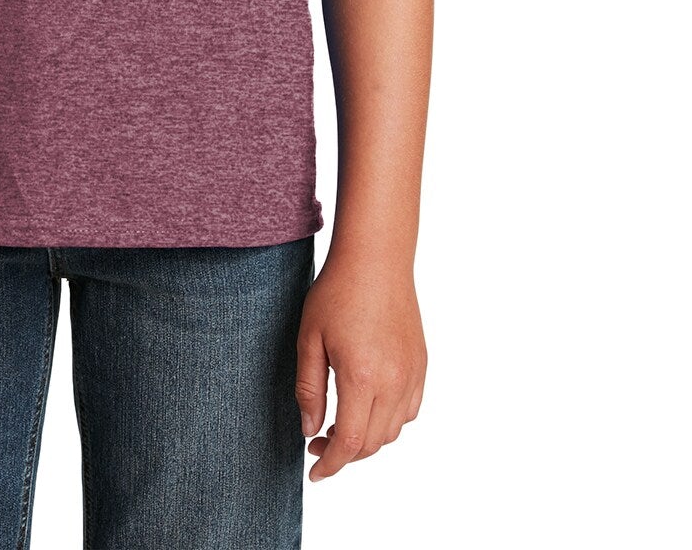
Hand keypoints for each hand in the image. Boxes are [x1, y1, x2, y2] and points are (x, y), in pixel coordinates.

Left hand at [295, 252, 426, 481]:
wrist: (376, 258)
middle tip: (318, 443)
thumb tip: (310, 430)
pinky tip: (368, 408)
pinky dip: (389, 421)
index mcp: (363, 377)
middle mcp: (394, 382)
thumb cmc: (337, 292)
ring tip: (340, 426)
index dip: (332, 465)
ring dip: (367, 440)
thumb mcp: (309, 339)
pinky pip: (409, 410)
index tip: (314, 473)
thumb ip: (309, 390)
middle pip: (373, 443)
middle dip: (345, 454)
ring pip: (393, 430)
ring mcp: (412, 374)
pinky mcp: (421, 364)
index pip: (350, 443)